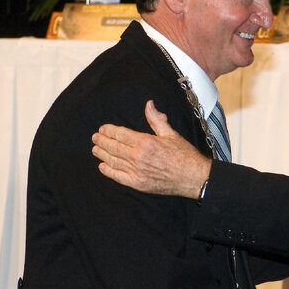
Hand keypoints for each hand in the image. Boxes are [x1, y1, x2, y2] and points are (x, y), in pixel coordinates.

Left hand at [92, 100, 210, 197]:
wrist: (194, 177)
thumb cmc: (184, 155)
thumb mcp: (171, 134)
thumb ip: (156, 119)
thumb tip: (149, 105)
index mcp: (145, 142)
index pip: (120, 134)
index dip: (109, 130)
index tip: (103, 129)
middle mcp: (138, 157)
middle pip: (112, 147)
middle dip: (101, 141)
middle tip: (95, 138)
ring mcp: (137, 171)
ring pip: (113, 161)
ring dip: (102, 154)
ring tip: (96, 150)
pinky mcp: (138, 183)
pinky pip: (118, 177)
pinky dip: (108, 171)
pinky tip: (103, 167)